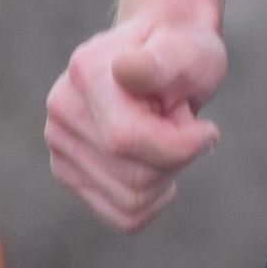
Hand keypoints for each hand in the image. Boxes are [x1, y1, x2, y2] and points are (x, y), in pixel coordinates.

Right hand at [45, 12, 227, 231]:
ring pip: (131, 200)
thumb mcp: (191, 51)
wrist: (167, 55)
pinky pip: (121, 215)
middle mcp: (62, 107)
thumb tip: (127, 68)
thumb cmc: (185, 53)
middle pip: (135, 176)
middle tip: (182, 123)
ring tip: (166, 134)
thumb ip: (164, 62)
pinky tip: (161, 168)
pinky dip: (154, 201)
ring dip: (166, 174)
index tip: (207, 131)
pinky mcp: (67, 170)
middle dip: (177, 158)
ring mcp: (59, 142)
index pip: (127, 140)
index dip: (181, 145)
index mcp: (87, 71)